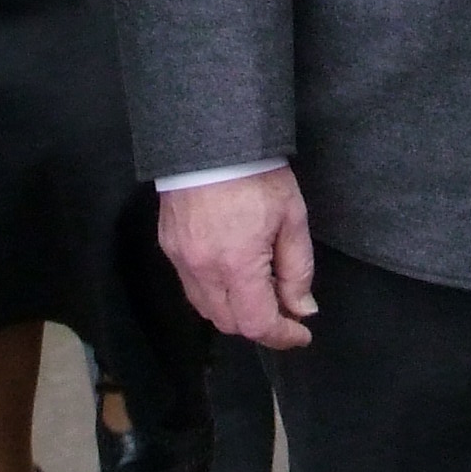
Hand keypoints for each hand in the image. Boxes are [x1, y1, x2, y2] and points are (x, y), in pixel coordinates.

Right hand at [157, 167, 317, 348]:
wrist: (210, 134)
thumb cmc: (257, 172)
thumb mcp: (292, 217)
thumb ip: (298, 269)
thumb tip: (302, 309)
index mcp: (236, 264)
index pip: (257, 324)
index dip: (282, 336)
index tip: (301, 334)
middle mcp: (203, 269)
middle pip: (230, 324)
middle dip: (259, 324)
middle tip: (284, 305)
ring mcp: (181, 259)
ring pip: (207, 309)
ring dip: (235, 310)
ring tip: (259, 288)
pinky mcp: (169, 245)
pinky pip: (191, 285)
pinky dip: (213, 291)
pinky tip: (231, 271)